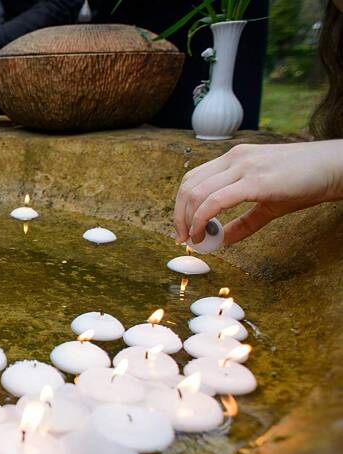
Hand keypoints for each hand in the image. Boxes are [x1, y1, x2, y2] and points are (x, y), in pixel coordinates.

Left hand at [174, 141, 342, 245]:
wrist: (336, 168)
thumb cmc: (306, 183)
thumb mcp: (267, 204)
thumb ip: (242, 222)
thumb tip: (221, 241)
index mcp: (234, 158)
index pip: (193, 179)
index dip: (181, 205)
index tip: (183, 228)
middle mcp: (235, 158)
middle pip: (189, 186)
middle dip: (179, 215)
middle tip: (183, 238)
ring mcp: (244, 166)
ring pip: (197, 193)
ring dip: (189, 220)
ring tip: (195, 239)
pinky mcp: (255, 180)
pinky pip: (216, 201)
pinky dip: (203, 219)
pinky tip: (205, 234)